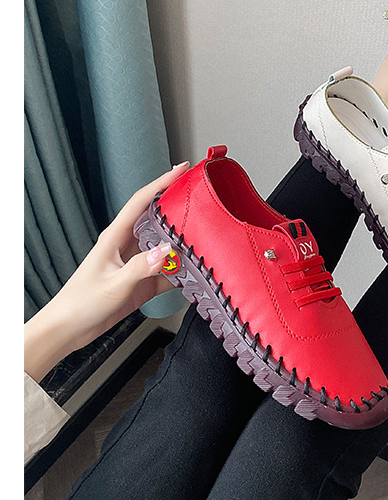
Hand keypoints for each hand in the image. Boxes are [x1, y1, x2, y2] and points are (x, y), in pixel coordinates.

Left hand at [24, 162, 189, 383]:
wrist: (69, 329)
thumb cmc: (81, 303)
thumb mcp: (114, 284)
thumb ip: (141, 267)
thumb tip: (166, 251)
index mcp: (114, 238)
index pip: (141, 201)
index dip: (161, 183)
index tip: (181, 169)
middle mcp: (126, 247)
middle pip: (157, 220)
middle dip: (179, 209)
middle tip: (201, 201)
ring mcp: (135, 264)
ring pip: (166, 247)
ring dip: (184, 244)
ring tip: (205, 239)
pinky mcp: (141, 283)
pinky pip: (167, 273)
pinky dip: (181, 274)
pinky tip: (194, 275)